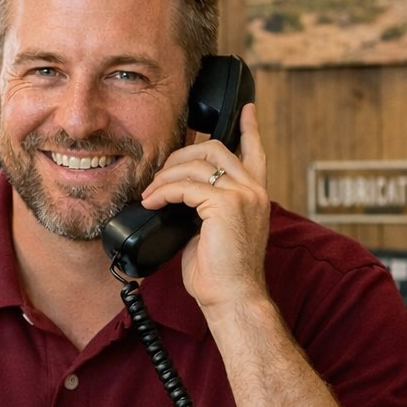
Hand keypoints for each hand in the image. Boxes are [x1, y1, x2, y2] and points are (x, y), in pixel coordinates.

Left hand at [140, 103, 269, 309]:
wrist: (233, 297)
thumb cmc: (222, 274)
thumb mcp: (215, 232)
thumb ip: (207, 207)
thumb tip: (178, 197)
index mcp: (255, 196)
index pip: (256, 152)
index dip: (249, 128)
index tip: (246, 109)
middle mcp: (253, 191)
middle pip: (214, 149)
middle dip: (180, 155)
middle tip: (160, 175)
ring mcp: (242, 195)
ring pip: (196, 164)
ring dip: (166, 176)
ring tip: (150, 193)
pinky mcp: (225, 205)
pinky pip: (185, 187)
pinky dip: (163, 191)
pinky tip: (152, 201)